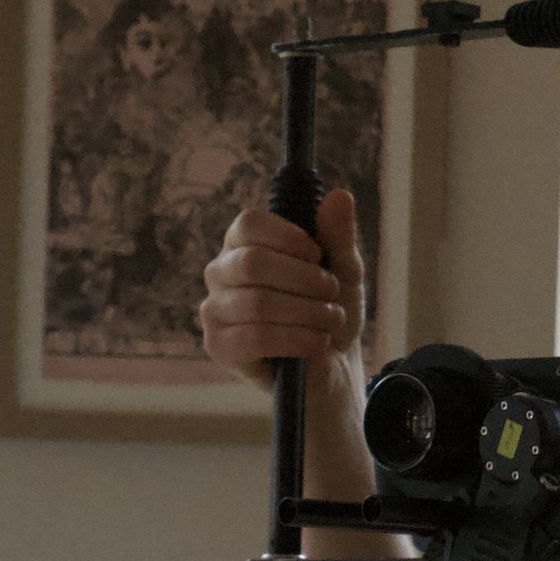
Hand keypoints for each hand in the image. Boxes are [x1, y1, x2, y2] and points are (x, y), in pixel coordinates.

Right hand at [198, 188, 364, 399]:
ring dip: (307, 312)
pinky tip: (317, 343)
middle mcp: (221, 271)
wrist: (332, 364)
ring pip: (257, 302)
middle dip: (304, 279)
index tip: (317, 254)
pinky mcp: (219, 346)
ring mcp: (215, 309)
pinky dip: (297, 339)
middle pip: (252, 263)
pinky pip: (254, 337)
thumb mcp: (344, 271)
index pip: (249, 224)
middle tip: (332, 292)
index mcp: (245, 243)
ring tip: (332, 320)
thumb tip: (339, 195)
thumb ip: (338, 236)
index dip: (287, 236)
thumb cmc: (329, 308)